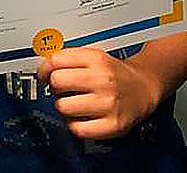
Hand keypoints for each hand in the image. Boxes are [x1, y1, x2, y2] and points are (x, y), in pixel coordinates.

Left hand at [36, 48, 159, 139]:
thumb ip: (69, 59)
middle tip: (63, 89)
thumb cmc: (114, 74)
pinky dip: (75, 125)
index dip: (45, 69)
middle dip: (55, 87)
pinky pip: (77, 129)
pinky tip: (82, 118)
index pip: (56, 61)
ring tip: (74, 103)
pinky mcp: (112, 125)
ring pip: (63, 107)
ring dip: (64, 107)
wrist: (143, 88)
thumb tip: (43, 69)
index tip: (45, 75)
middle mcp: (103, 80)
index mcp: (97, 59)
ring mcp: (108, 103)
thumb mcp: (94, 57)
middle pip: (57, 82)